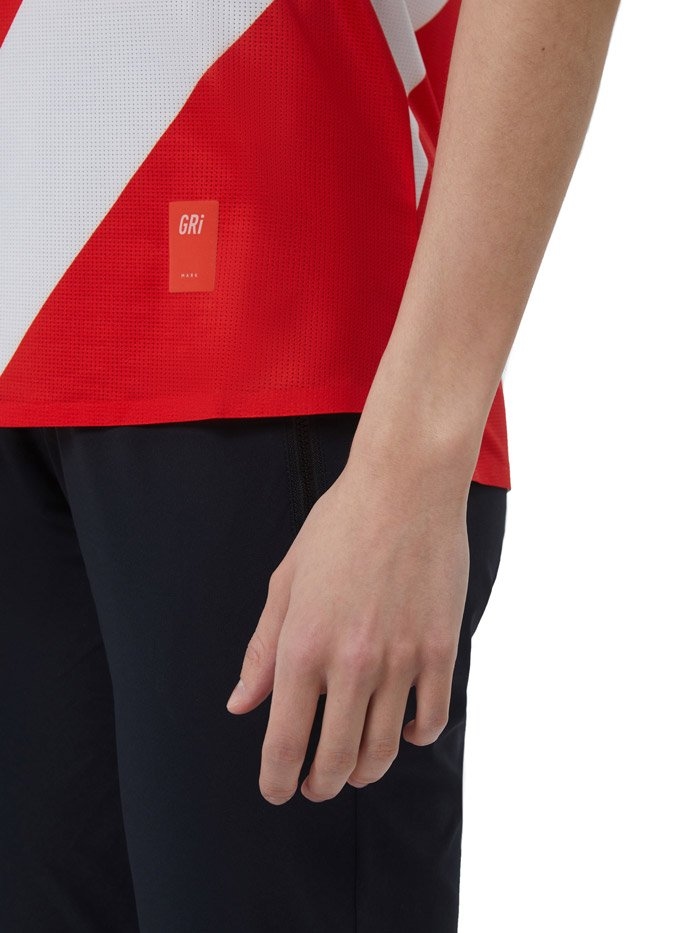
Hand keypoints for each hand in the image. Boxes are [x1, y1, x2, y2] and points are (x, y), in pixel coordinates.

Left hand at [225, 461, 470, 804]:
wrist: (405, 487)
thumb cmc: (339, 526)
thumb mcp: (286, 582)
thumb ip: (263, 649)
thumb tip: (241, 704)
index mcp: (303, 646)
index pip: (285, 741)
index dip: (277, 779)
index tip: (276, 791)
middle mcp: (351, 662)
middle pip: (336, 759)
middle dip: (320, 785)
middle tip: (315, 786)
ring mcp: (402, 659)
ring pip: (385, 748)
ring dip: (366, 771)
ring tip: (356, 770)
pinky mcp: (441, 649)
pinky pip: (433, 717)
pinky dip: (417, 736)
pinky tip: (405, 731)